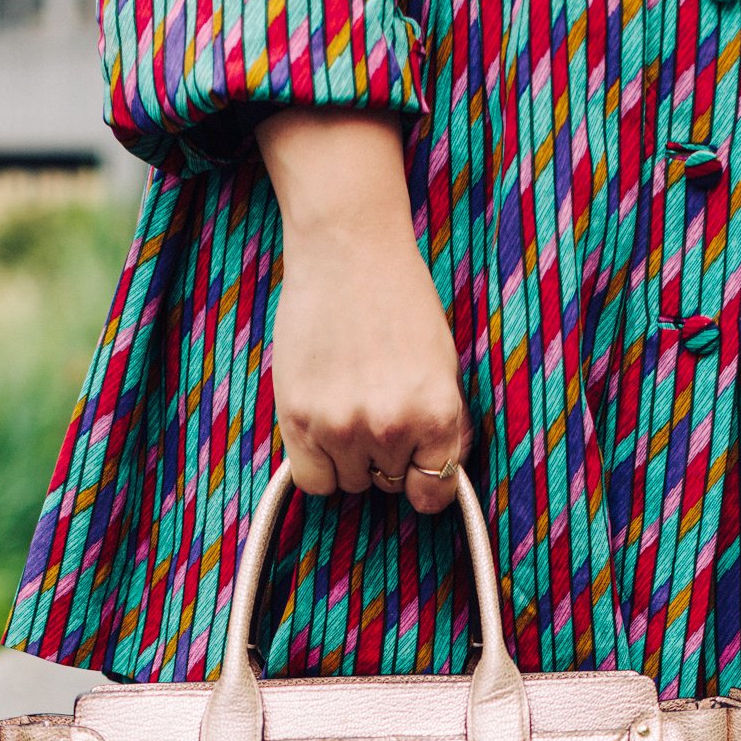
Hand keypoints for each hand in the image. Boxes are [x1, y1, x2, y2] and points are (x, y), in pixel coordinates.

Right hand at [258, 111, 469, 513]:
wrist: (348, 249)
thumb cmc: (400, 301)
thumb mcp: (441, 366)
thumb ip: (438, 426)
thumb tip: (430, 478)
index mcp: (438, 413)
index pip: (435, 491)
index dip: (424, 481)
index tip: (415, 468)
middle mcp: (391, 426)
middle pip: (387, 483)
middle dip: (383, 456)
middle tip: (373, 406)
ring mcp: (341, 425)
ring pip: (349, 482)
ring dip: (347, 456)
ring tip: (346, 402)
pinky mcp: (298, 418)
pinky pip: (311, 480)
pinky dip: (315, 463)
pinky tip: (320, 424)